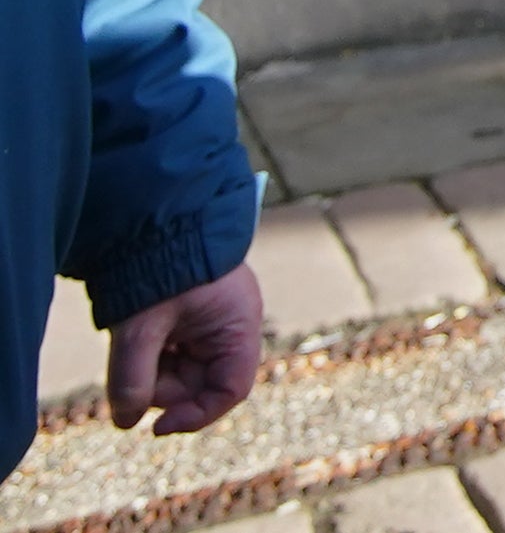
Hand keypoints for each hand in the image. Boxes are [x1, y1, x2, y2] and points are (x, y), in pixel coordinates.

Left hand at [107, 265, 262, 433]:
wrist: (155, 218)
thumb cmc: (158, 267)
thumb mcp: (141, 326)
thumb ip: (133, 376)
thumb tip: (124, 422)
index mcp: (237, 327)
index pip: (229, 390)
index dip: (196, 415)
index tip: (155, 428)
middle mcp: (229, 329)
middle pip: (198, 384)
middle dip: (161, 387)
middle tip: (131, 370)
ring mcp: (210, 323)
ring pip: (180, 372)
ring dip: (151, 370)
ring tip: (133, 340)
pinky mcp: (190, 319)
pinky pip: (171, 354)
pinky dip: (150, 355)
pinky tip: (137, 336)